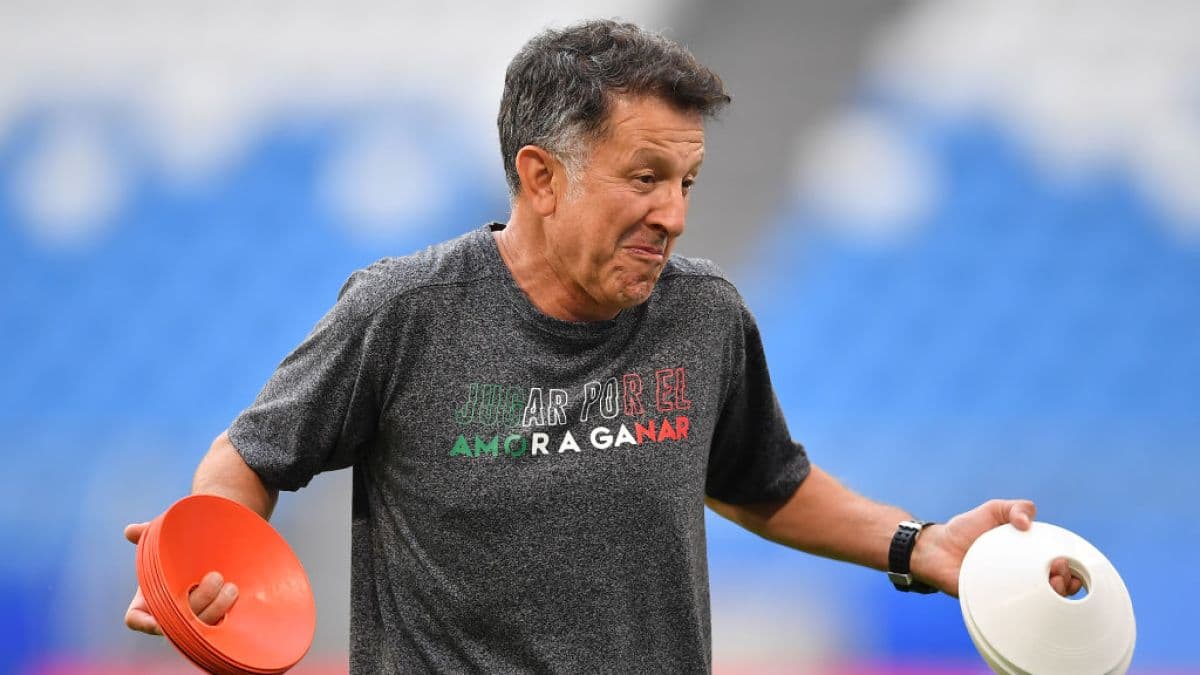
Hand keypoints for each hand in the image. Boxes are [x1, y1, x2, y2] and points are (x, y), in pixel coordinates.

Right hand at [123, 522, 238, 634]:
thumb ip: (148, 534)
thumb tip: (130, 531)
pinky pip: (219, 630)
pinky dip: (228, 618)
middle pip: (176, 622)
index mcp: (148, 598)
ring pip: (199, 629)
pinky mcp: (216, 622)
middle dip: (197, 602)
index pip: (136, 619)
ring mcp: (193, 620)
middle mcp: (169, 614)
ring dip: (216, 610)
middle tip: (215, 577)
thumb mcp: (167, 538)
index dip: (145, 621)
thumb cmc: (184, 544)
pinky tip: (238, 600)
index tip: (160, 616)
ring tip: (231, 587)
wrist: (219, 543)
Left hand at [909, 499, 1083, 597]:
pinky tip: (1028, 601)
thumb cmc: (965, 529)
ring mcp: (1008, 592)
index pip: (1058, 567)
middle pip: (1055, 588)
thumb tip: (1027, 522)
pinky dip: (1023, 610)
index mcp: (1027, 557)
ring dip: (1052, 598)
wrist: (934, 546)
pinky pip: (1011, 613)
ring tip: (1052, 586)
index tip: (1069, 563)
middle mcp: (1021, 577)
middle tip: (1058, 573)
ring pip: (1038, 604)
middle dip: (1066, 583)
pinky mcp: (992, 604)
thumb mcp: (993, 510)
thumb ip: (1015, 508)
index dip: (1072, 569)